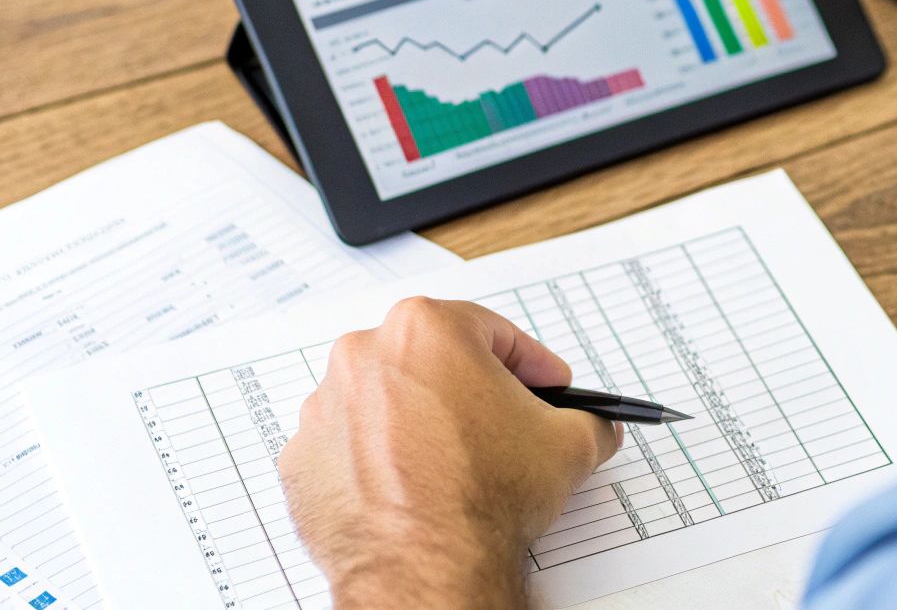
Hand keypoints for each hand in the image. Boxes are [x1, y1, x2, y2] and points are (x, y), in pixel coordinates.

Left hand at [278, 297, 621, 608]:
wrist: (426, 568)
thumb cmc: (483, 497)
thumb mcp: (568, 446)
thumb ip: (587, 422)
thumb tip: (594, 427)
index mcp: (427, 329)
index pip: (493, 332)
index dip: (530, 364)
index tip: (544, 385)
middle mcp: (365, 355)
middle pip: (432, 361)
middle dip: (469, 390)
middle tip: (500, 424)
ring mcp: (325, 408)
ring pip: (385, 401)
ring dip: (418, 422)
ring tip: (454, 463)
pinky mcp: (302, 459)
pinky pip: (349, 448)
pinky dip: (377, 461)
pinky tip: (411, 488)